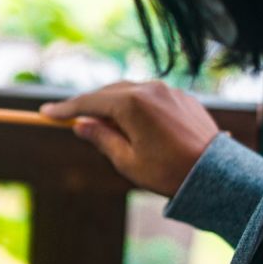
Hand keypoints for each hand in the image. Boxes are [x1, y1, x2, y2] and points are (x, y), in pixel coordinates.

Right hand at [39, 81, 219, 196]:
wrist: (217, 174)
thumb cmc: (169, 172)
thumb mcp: (126, 160)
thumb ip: (101, 137)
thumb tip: (81, 125)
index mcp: (132, 104)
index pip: (88, 102)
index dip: (64, 109)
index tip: (45, 113)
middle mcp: (149, 89)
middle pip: (107, 92)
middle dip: (87, 105)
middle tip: (68, 118)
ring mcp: (168, 90)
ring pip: (128, 91)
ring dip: (111, 105)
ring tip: (101, 125)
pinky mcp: (181, 97)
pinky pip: (149, 96)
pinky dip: (133, 105)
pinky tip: (131, 123)